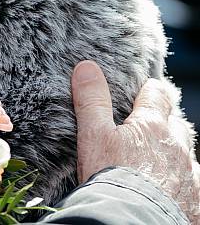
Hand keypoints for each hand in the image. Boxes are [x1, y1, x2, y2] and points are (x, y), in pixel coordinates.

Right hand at [73, 60, 199, 217]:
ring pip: (186, 156)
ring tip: (157, 162)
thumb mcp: (93, 135)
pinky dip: (182, 183)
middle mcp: (177, 147)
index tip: (145, 89)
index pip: (158, 95)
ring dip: (174, 154)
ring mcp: (190, 175)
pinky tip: (170, 189)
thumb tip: (87, 67)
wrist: (134, 220)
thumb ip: (91, 101)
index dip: (151, 90)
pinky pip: (193, 184)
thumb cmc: (112, 177)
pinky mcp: (196, 200)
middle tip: (148, 128)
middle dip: (165, 123)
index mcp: (153, 126)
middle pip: (177, 125)